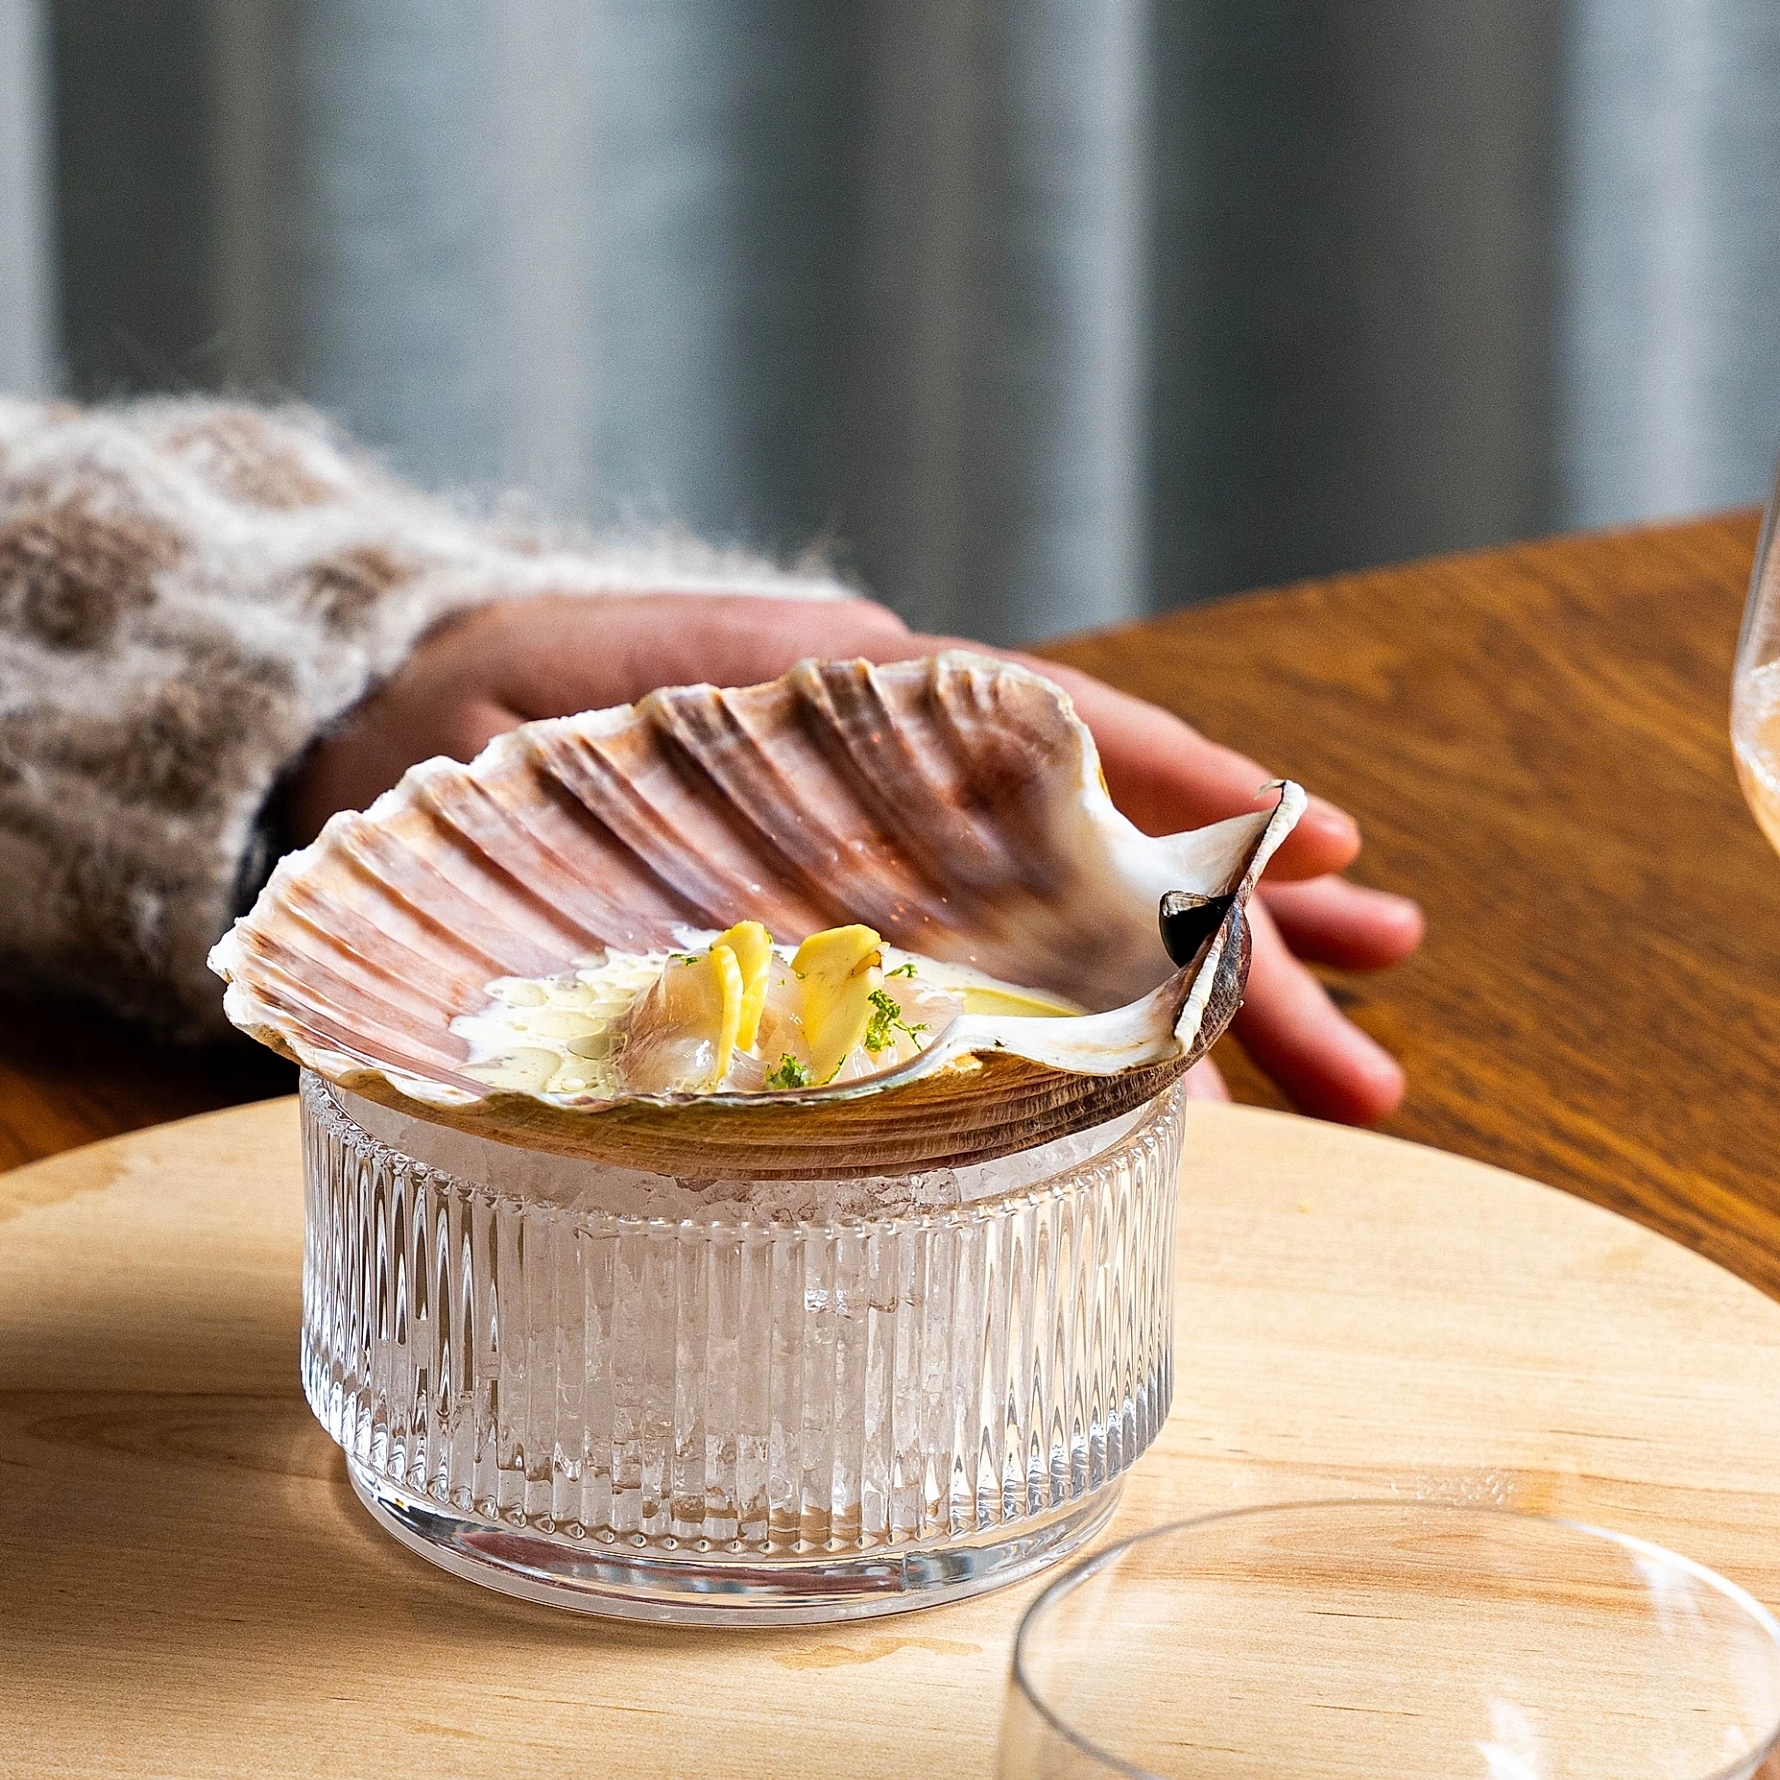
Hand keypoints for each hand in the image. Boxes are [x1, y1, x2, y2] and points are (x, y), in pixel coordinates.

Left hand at [294, 594, 1426, 1122]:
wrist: (402, 709)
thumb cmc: (480, 716)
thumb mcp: (550, 736)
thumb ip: (617, 780)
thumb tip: (659, 821)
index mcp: (856, 703)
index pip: (1061, 741)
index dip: (1192, 797)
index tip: (1312, 854)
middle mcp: (906, 768)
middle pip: (1114, 858)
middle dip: (1254, 949)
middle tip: (1377, 1039)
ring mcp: (900, 841)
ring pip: (1096, 918)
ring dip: (1227, 987)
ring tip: (1362, 1063)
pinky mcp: (871, 905)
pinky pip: (1025, 958)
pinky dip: (1121, 1008)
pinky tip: (1197, 1076)